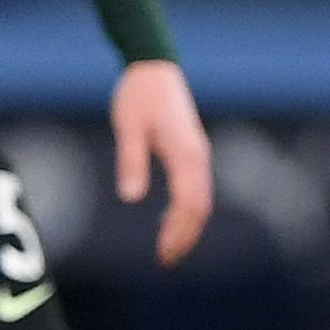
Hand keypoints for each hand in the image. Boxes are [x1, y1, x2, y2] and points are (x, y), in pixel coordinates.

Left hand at [110, 59, 212, 265]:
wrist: (153, 67)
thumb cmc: (138, 96)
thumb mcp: (128, 127)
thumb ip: (131, 161)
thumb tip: (131, 198)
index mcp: (185, 154)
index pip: (187, 204)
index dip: (177, 233)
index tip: (162, 254)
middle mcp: (198, 157)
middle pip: (200, 208)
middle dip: (185, 238)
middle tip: (165, 261)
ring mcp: (198, 155)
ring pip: (201, 201)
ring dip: (187, 227)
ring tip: (168, 250)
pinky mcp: (192, 153)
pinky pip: (196, 190)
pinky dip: (187, 212)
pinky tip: (168, 223)